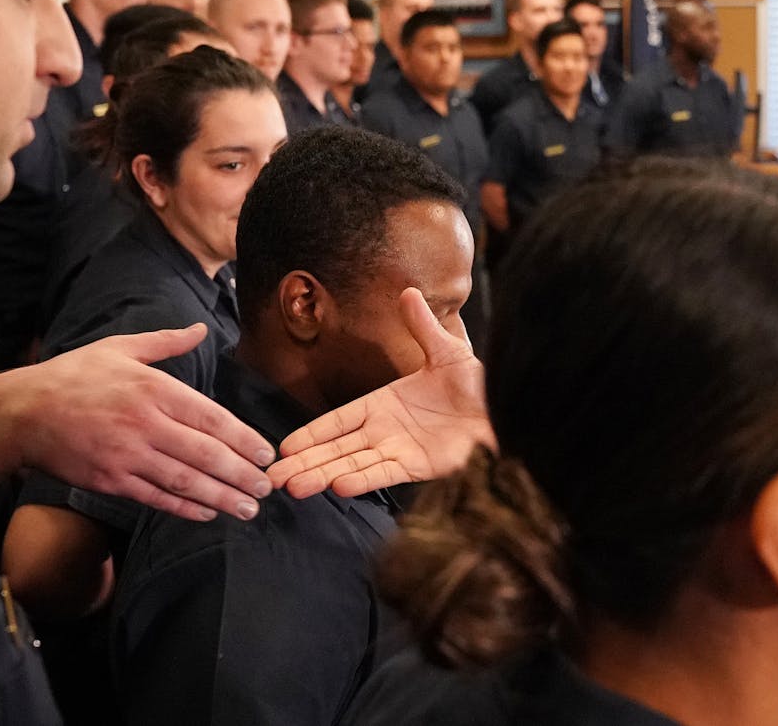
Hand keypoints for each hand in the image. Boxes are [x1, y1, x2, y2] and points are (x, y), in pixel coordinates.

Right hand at [9, 325, 275, 520]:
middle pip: (205, 454)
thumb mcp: (120, 348)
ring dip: (222, 497)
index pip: (211, 418)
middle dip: (241, 474)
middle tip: (267, 486)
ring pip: (185, 481)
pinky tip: (209, 512)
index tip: (266, 453)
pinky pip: (157, 497)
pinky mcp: (110, 481)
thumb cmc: (73, 376)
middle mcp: (145, 424)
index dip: (243, 438)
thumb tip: (201, 329)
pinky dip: (186, 507)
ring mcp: (127, 456)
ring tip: (249, 507)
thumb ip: (166, 342)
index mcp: (152, 388)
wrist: (21, 413)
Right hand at [268, 288, 492, 498]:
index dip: (312, 434)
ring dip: (322, 475)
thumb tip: (408, 291)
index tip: (285, 447)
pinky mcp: (417, 467)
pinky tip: (338, 486)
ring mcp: (398, 451)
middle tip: (272, 478)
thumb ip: (422, 327)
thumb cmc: (477, 385)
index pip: (338, 421)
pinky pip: (383, 473)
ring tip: (293, 487)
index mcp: (384, 404)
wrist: (504, 412)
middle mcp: (385, 431)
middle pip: (336, 450)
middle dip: (305, 463)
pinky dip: (362, 479)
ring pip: (351, 465)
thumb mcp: (447, 351)